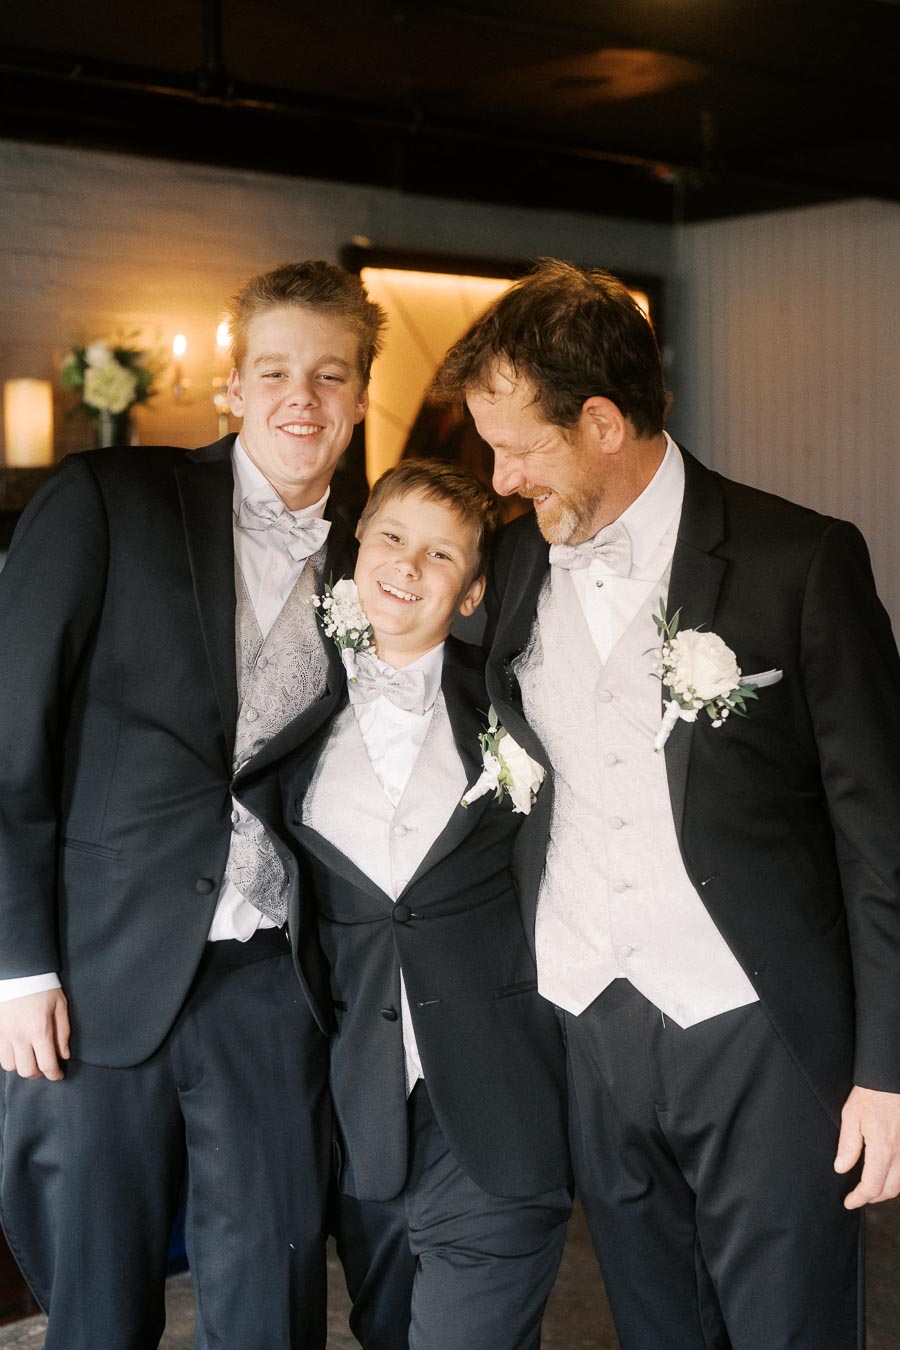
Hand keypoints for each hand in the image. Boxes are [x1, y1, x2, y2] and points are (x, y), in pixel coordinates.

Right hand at [0, 988, 70, 1080]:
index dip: (55, 1075)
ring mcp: (4, 1035)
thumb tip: (63, 1056)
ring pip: (11, 1067)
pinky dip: (10, 1059)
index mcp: (39, 1030)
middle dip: (39, 1074)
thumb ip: (63, 1034)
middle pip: (27, 1071)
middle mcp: (19, 1037)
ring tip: (32, 1059)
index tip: (59, 1075)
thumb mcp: (60, 1007)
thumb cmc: (44, 988)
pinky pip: (0, 1056)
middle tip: (46, 1067)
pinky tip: (19, 1052)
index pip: (47, 1064)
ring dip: (23, 1067)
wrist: (20, 972)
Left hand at [834, 1084, 899, 1207]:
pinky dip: (898, 1178)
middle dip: (873, 1197)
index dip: (859, 1198)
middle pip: (891, 1190)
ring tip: (871, 1188)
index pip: (872, 1186)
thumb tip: (841, 1168)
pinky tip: (887, 1173)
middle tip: (858, 1196)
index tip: (849, 1201)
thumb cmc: (872, 1093)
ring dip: (887, 1189)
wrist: (892, 1079)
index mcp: (883, 1149)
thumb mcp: (851, 1116)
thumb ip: (848, 1145)